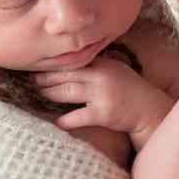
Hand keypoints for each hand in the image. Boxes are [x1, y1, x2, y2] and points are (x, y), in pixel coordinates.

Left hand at [34, 56, 172, 134]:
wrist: (149, 109)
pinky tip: (56, 121)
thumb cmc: (129, 89)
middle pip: (65, 75)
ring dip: (49, 95)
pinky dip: (66, 120)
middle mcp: (101, 76)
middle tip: (30, 81)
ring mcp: (102, 94)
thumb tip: (71, 56)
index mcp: (102, 64)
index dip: (53, 63)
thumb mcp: (115, 69)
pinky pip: (79, 116)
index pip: (72, 61)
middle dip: (45, 79)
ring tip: (37, 96)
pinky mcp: (104, 113)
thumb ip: (96, 63)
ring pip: (67, 93)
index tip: (37, 64)